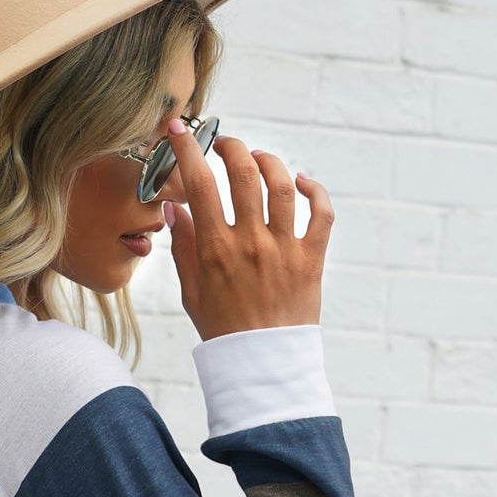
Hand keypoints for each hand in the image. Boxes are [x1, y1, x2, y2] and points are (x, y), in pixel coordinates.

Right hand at [163, 124, 333, 342]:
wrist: (262, 365)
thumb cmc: (223, 331)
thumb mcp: (191, 292)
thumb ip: (182, 247)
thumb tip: (174, 209)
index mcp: (216, 250)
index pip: (198, 184)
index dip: (187, 150)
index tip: (179, 132)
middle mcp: (251, 242)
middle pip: (243, 172)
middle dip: (231, 146)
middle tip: (224, 144)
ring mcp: (284, 248)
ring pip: (281, 183)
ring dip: (269, 161)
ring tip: (258, 158)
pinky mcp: (312, 258)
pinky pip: (321, 211)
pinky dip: (314, 189)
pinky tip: (301, 182)